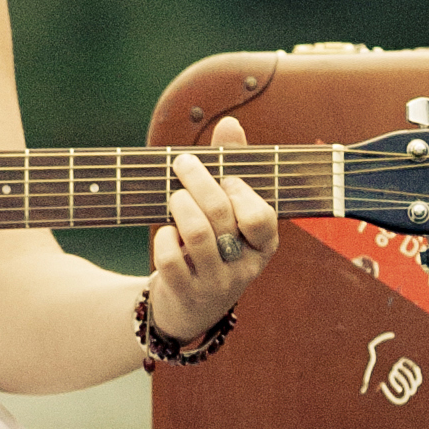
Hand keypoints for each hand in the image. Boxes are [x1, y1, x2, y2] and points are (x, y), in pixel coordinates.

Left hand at [148, 114, 277, 340]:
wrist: (192, 306)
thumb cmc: (215, 245)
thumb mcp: (230, 213)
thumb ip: (233, 167)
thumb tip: (230, 122)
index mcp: (264, 245)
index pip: (261, 217)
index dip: (240, 192)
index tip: (226, 178)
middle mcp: (244, 266)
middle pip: (221, 214)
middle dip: (197, 181)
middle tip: (182, 163)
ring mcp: (216, 283)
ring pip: (197, 234)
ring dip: (180, 205)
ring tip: (174, 197)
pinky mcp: (186, 293)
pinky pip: (171, 259)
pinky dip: (164, 237)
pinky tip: (167, 233)